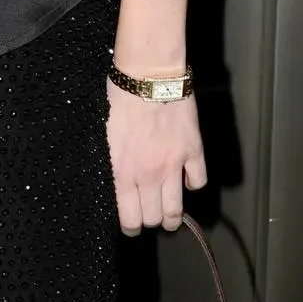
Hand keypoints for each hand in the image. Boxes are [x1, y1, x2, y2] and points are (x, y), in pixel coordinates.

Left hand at [107, 82, 207, 232]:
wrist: (147, 75)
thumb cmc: (118, 98)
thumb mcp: (104, 135)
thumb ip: (113, 164)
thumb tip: (116, 185)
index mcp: (121, 171)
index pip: (129, 218)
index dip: (131, 226)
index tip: (131, 224)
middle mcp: (148, 175)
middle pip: (154, 218)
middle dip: (150, 220)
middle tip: (149, 214)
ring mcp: (173, 165)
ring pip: (177, 210)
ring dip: (173, 215)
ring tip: (170, 213)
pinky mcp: (193, 152)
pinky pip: (198, 182)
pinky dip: (192, 184)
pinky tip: (186, 178)